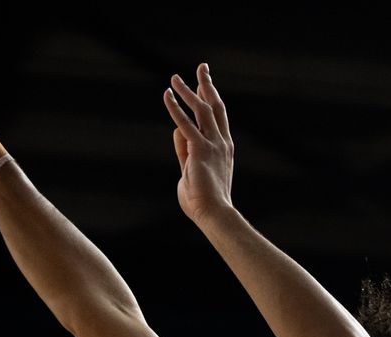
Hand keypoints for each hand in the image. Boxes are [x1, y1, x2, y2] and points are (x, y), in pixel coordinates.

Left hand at [163, 63, 233, 223]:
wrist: (215, 213)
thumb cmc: (204, 201)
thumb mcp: (191, 171)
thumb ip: (184, 152)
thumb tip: (177, 132)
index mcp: (224, 148)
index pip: (217, 117)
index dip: (210, 98)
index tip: (205, 84)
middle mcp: (221, 142)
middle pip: (215, 106)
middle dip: (207, 85)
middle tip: (202, 68)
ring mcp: (212, 145)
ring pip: (201, 110)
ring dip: (188, 91)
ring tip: (174, 78)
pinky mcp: (199, 150)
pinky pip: (185, 124)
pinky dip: (175, 108)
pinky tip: (167, 95)